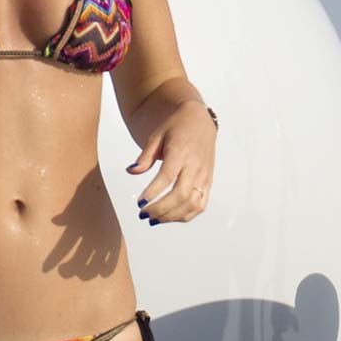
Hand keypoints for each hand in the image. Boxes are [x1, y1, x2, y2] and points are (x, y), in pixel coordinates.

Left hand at [128, 100, 216, 223]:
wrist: (200, 121)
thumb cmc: (176, 128)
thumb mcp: (156, 136)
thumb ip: (145, 156)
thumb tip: (131, 171)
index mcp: (180, 152)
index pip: (167, 176)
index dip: (153, 192)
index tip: (140, 203)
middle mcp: (195, 166)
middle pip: (180, 194)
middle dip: (160, 209)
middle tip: (143, 214)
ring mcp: (204, 176)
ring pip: (192, 203)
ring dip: (172, 216)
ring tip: (154, 219)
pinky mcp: (208, 182)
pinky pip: (201, 205)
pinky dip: (186, 215)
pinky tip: (170, 217)